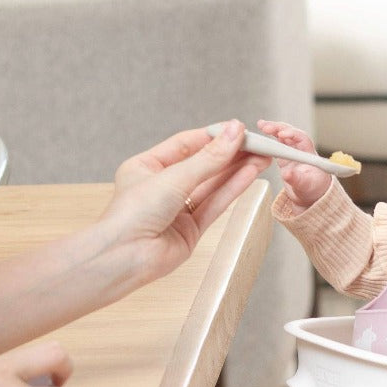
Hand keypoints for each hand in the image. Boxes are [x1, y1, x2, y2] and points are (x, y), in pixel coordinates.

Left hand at [98, 119, 269, 287]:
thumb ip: (208, 158)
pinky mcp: (191, 230)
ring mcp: (177, 210)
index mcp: (147, 167)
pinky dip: (233, 189)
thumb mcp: (173, 177)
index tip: (239, 129)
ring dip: (238, 171)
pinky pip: (215, 204)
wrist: (124, 257)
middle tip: (258, 143)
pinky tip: (250, 175)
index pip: (186, 144)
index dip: (214, 136)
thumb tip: (234, 133)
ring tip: (263, 157)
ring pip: (212, 185)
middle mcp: (162, 187)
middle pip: (203, 165)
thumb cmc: (132, 213)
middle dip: (231, 154)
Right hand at [256, 119, 331, 210]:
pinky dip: (268, 139)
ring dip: (272, 129)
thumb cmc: (313, 189)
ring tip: (261, 125)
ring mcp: (290, 153)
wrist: (309, 195)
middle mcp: (300, 150)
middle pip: (290, 133)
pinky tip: (259, 135)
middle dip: (278, 128)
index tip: (282, 134)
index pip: (301, 138)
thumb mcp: (305, 186)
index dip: (291, 134)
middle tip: (266, 126)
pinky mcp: (283, 157)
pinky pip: (275, 144)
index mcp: (308, 153)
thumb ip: (296, 179)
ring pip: (281, 136)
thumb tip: (286, 174)